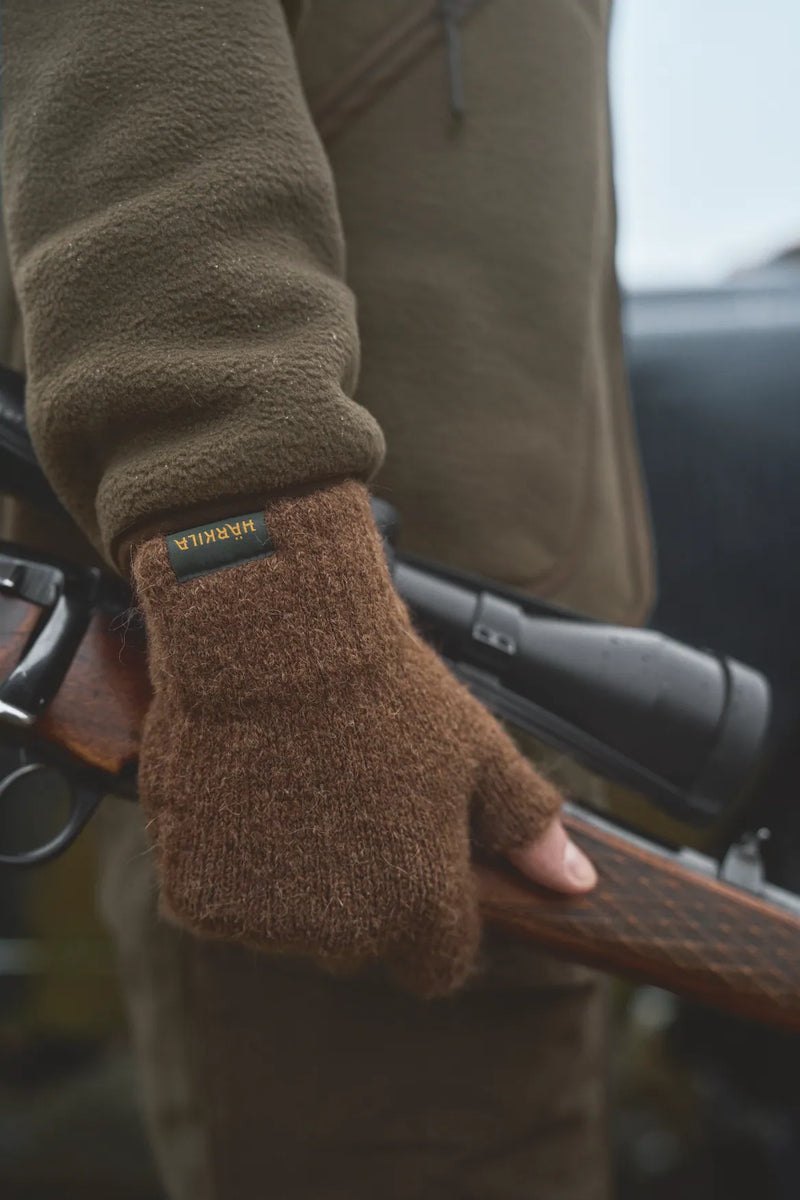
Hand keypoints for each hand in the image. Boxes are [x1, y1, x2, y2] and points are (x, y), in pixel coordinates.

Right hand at [133, 481, 594, 997]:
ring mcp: (262, 919)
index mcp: (419, 909)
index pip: (436, 964)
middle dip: (360, 890)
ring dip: (288, 879)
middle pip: (358, 943)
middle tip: (349, 803)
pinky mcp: (194, 895)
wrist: (273, 640)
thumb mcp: (479, 753)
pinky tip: (245, 795)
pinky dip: (227, 863)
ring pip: (286, 923)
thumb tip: (578, 884)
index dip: (432, 917)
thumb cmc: (385, 692)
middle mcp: (341, 933)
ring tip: (294, 789)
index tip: (413, 860)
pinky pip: (220, 901)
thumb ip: (530, 831)